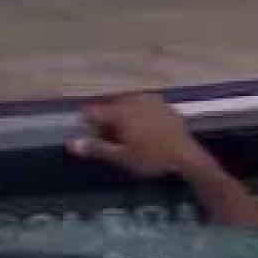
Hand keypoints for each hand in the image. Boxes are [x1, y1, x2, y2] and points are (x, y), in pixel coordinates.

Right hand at [66, 93, 212, 176]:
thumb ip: (96, 148)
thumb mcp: (122, 157)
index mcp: (119, 111)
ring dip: (122, 116)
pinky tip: (145, 130)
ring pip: (125, 104)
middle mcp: (132, 99)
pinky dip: (138, 114)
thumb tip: (71, 144)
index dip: (88, 124)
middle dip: (106, 121)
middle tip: (114, 140)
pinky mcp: (162, 102)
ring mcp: (149, 99)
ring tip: (130, 136)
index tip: (96, 137)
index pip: (91, 111)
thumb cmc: (152, 158)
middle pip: (109, 106)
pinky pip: (141, 105)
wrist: (187, 154)